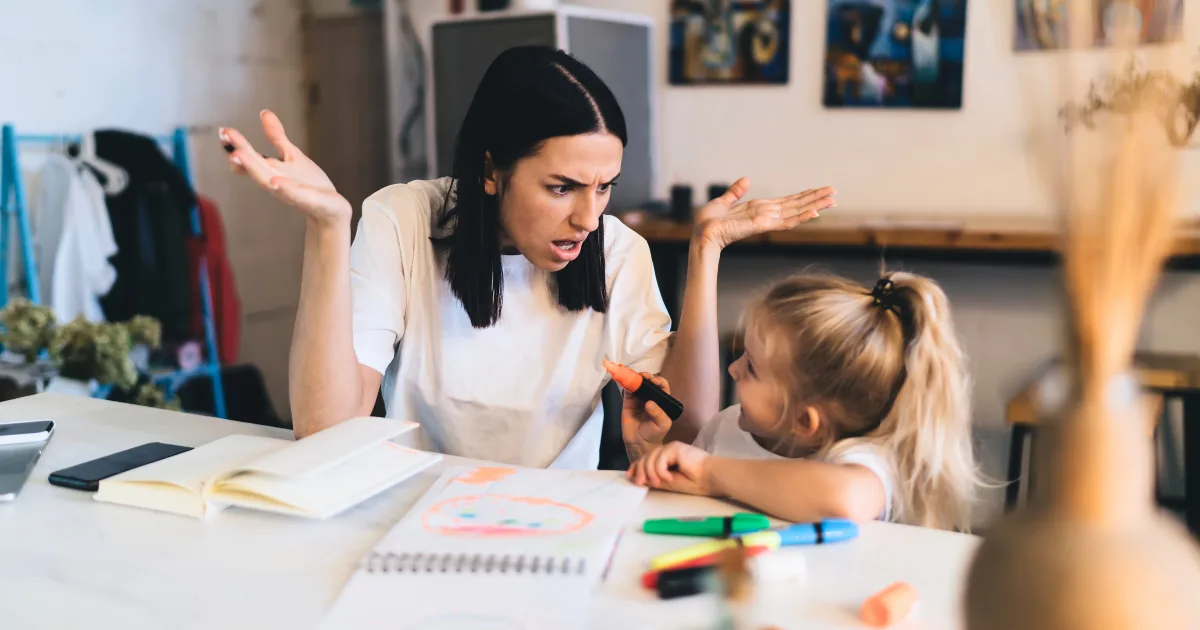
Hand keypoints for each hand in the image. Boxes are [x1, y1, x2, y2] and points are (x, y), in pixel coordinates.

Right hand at [219, 110, 350, 225]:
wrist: (329, 207)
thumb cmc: (308, 183)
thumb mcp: (291, 154)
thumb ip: (276, 136)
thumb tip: (264, 112)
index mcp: (269, 169)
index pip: (248, 156)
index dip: (236, 144)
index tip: (224, 131)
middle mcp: (274, 180)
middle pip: (254, 166)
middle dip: (240, 154)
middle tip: (226, 137)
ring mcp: (289, 191)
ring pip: (267, 181)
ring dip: (252, 168)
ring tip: (239, 155)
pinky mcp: (307, 200)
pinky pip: (293, 194)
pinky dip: (284, 188)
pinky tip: (276, 180)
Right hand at [621, 373, 672, 459]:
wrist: (639, 444)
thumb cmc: (654, 434)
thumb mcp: (662, 425)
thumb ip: (658, 413)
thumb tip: (649, 402)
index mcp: (662, 400)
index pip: (661, 385)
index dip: (658, 380)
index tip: (653, 381)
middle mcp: (651, 396)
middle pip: (649, 382)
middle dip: (646, 377)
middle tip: (642, 376)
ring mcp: (638, 398)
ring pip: (637, 383)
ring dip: (634, 377)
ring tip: (632, 376)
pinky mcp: (628, 401)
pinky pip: (626, 389)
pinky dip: (625, 383)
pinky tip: (624, 380)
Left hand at [626, 442, 714, 495]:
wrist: (712, 478)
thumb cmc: (695, 482)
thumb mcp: (669, 483)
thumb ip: (655, 479)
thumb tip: (639, 479)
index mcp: (667, 458)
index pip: (647, 459)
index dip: (636, 466)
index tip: (630, 476)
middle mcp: (668, 450)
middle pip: (645, 458)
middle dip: (640, 471)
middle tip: (641, 483)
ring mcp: (672, 447)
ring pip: (650, 458)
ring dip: (651, 473)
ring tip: (659, 482)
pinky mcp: (675, 447)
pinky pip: (659, 459)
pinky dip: (661, 470)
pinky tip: (670, 477)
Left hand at [694, 177, 835, 250]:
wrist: (701, 235)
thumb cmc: (708, 223)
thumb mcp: (723, 202)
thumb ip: (735, 192)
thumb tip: (746, 180)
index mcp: (758, 209)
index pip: (786, 201)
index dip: (803, 195)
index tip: (819, 190)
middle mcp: (766, 215)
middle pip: (796, 205)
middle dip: (815, 199)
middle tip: (835, 193)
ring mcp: (766, 221)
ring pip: (796, 213)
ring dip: (815, 206)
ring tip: (832, 200)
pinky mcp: (762, 226)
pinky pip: (785, 222)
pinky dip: (801, 218)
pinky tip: (815, 213)